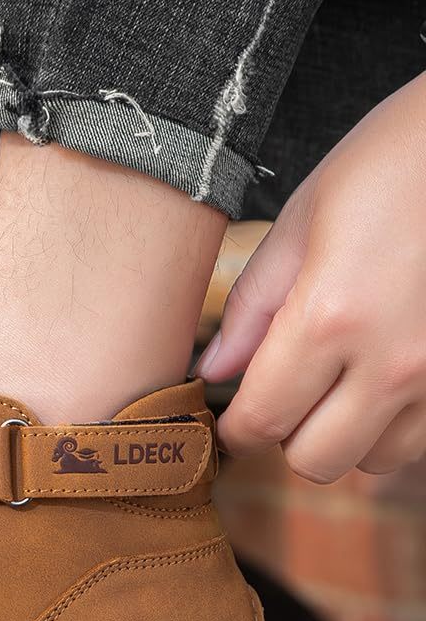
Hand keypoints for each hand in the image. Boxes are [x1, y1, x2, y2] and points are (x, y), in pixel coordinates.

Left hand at [197, 70, 425, 482]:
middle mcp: (394, 362)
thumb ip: (254, 306)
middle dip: (289, 434)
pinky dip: (400, 423)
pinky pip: (425, 439)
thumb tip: (215, 370)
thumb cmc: (395, 160)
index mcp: (331, 318)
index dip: (236, 427)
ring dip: (350, 432)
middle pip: (316, 460)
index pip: (261, 421)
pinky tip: (391, 372)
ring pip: (376, 460)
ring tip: (346, 377)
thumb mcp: (305, 218)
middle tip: (287, 392)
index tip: (233, 415)